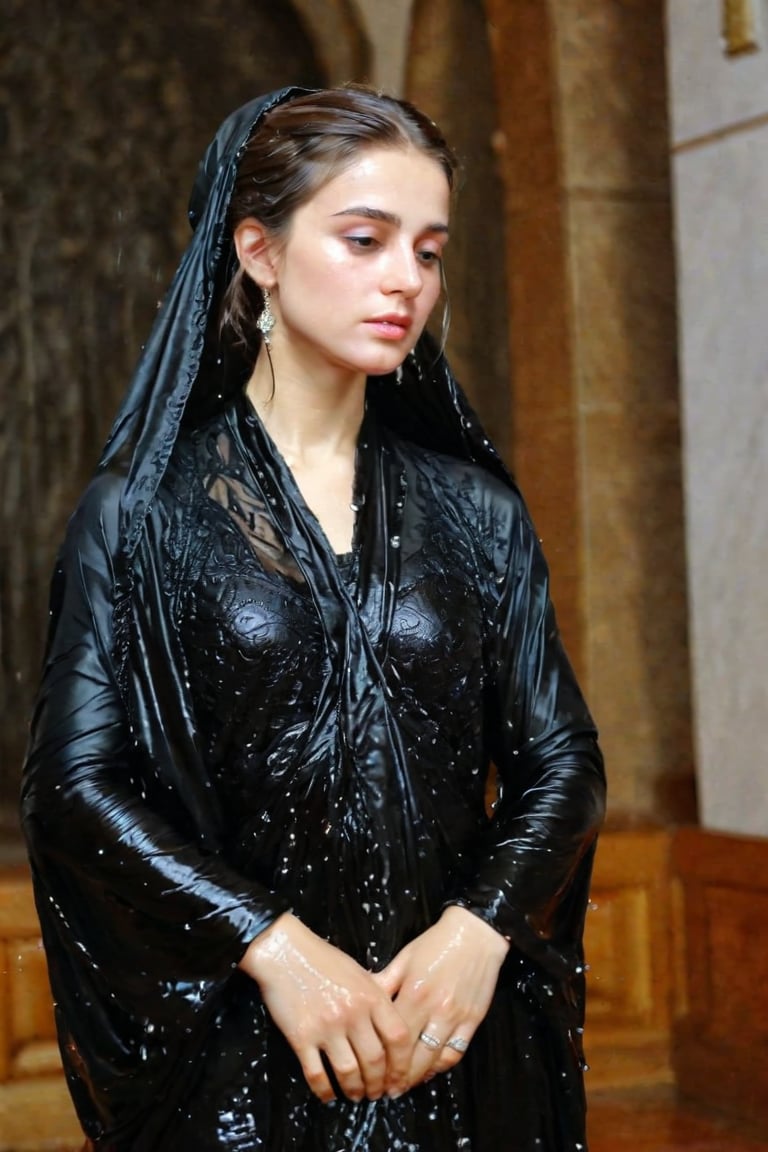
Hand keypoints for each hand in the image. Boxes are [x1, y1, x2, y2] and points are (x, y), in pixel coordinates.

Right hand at [239, 913, 410, 1102]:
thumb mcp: (360, 973)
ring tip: (357, 1096)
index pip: (397, 1038)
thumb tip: (396, 1022)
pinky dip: (325, 1091)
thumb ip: (378, 997)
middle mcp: (352, 1013)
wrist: (285, 951)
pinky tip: (329, 1095)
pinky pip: (316, 1073)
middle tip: (378, 1094)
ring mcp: (326, 1026)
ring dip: (355, 1090)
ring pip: (349, 1072)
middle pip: (375, 1061)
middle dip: (379, 1085)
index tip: (400, 1080)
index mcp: (371, 996)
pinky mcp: (301, 1036)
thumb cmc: (324, 960)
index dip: (402, 1065)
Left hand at [371, 905, 508, 1088]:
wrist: (474, 933)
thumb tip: (360, 999)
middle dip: (396, 1078)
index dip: (380, 1061)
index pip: (392, 1038)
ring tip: (402, 1086)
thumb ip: (383, 983)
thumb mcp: (404, 958)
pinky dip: (440, 1067)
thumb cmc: (435, 943)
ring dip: (417, 1078)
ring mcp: (456, 1018)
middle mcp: (434, 1010)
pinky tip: (428, 1071)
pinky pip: (456, 1052)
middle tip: (382, 1090)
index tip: (369, 1073)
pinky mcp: (472, 1021)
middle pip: (412, 1056)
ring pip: (434, 1060)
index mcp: (413, 993)